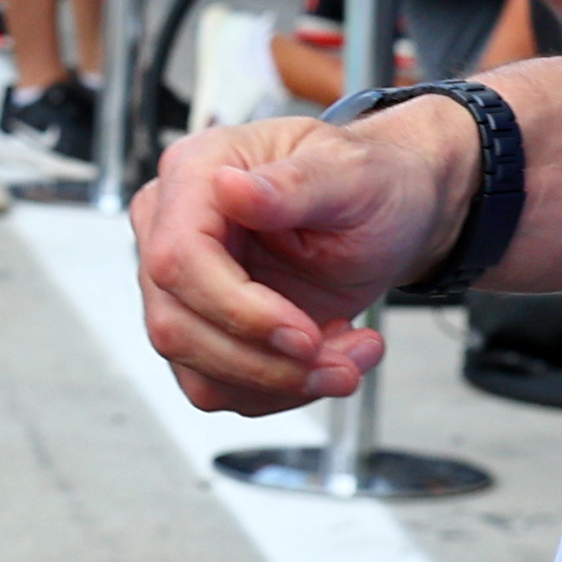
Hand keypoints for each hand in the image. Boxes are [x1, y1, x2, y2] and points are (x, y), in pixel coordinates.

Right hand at [128, 110, 465, 412]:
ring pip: (197, 367)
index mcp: (195, 172)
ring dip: (281, 382)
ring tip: (349, 358)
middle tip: (340, 361)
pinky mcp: (204, 327)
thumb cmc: (367, 182)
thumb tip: (229, 187)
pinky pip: (218, 385)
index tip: (302, 334)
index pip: (178, 257)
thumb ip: (291, 185)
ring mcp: (184, 283)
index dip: (234, 308)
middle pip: (177, 323)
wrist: (387, 216)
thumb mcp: (348, 173)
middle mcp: (174, 226)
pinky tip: (327, 358)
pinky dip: (280, 389)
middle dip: (266, 361)